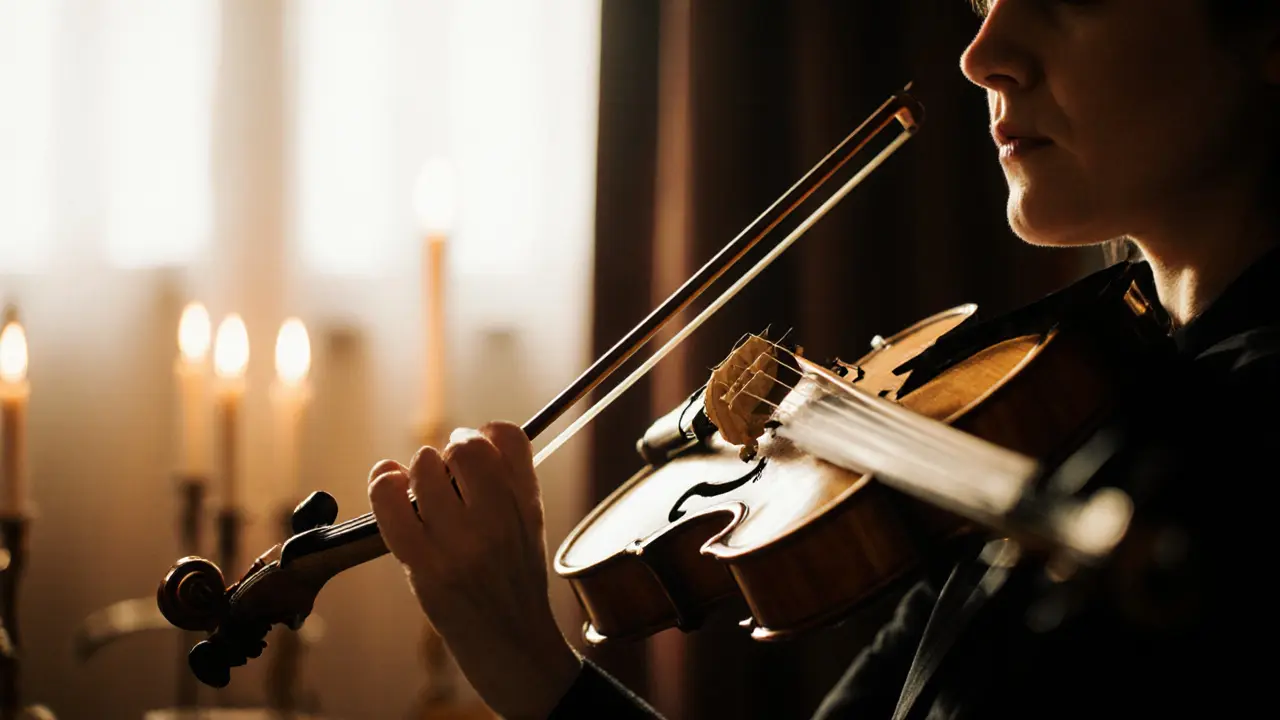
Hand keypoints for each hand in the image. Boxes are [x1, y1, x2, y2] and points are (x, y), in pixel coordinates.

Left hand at [368, 421, 581, 719]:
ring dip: (417, 474)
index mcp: (526, 505)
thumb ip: (512, 479)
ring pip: (425, 468)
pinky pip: (390, 503)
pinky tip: (390, 488)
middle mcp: (498, 520)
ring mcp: (461, 543)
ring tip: (423, 498)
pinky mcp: (424, 566)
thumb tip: (473, 434)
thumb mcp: (530, 526)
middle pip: (464, 446)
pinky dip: (384, 485)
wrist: (513, 647)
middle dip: (447, 454)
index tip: (472, 450)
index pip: (507, 436)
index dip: (482, 433)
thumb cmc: (514, 584)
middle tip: (444, 480)